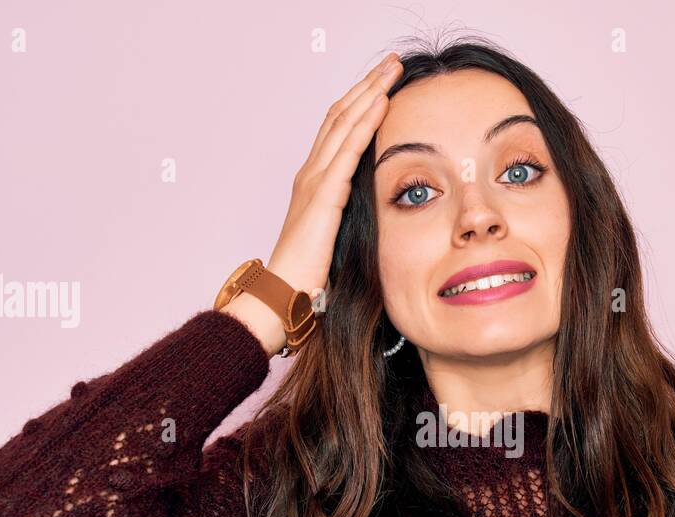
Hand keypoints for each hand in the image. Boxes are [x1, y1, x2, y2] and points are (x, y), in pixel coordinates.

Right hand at [223, 52, 404, 354]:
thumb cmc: (307, 277)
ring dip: (369, 93)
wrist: (283, 295)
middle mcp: (311, 174)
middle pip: (340, 116)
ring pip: (343, 124)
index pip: (338, 130)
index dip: (360, 102)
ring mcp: (314, 182)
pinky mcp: (323, 196)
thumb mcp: (335, 238)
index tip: (383, 83)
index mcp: (314, 182)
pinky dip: (365, 123)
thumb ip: (350, 218)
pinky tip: (381, 103)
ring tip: (391, 70)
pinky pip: (347, 151)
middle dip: (367, 85)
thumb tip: (375, 215)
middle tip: (391, 63)